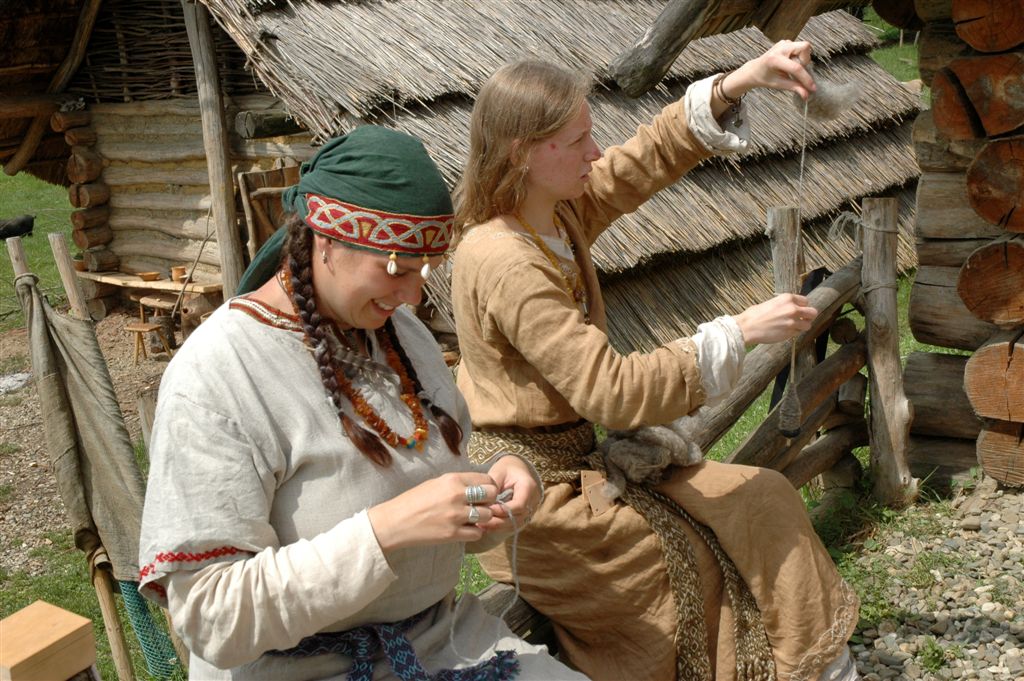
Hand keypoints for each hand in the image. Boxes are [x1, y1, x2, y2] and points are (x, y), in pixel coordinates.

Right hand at [367, 472, 500, 552]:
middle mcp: (457, 495)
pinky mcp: (453, 534)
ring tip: (473, 518)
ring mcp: (456, 516)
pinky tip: (466, 529)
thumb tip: (478, 486)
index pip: (486, 479)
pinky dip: (475, 532)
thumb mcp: (436, 483)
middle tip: (481, 505)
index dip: (489, 486)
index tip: (485, 492)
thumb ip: (458, 483)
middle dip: (490, 501)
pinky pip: (478, 533)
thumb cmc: (413, 501)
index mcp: (452, 480)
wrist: (395, 522)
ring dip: (483, 518)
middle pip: (492, 495)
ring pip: (487, 515)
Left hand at [480, 455, 540, 531]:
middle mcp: (533, 500)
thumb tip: (484, 504)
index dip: (503, 510)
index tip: (488, 510)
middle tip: (481, 522)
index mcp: (528, 486)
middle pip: (518, 517)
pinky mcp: (524, 515)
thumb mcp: (498, 473)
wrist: (516, 469)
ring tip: (481, 526)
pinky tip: (486, 526)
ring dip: (498, 527)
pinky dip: (500, 527)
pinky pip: (513, 525)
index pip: (519, 504)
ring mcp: (530, 509)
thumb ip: (492, 488)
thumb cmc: (506, 469)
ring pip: (515, 524)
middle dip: (499, 522)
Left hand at [722, 40, 815, 100]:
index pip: (796, 68)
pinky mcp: (786, 42)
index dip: (806, 79)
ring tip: (791, 68)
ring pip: (804, 47)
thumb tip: (807, 95)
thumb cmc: (765, 77)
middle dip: (806, 60)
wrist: (755, 70)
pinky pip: (800, 48)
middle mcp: (780, 48)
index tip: (812, 88)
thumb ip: (794, 88)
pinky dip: (799, 56)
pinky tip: (790, 63)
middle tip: (798, 71)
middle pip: (805, 47)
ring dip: (802, 59)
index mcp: (775, 59)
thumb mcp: (779, 84)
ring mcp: (783, 43)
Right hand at [733, 293, 816, 344]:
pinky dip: (795, 332)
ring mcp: (793, 322)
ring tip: (794, 327)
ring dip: (802, 326)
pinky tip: (786, 331)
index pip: (805, 301)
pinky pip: (799, 333)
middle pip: (812, 312)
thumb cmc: (754, 315)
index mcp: (787, 298)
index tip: (798, 309)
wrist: (747, 327)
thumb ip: (783, 305)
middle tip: (802, 319)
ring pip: (808, 325)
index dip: (802, 306)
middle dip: (808, 316)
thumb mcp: (770, 303)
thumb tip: (789, 308)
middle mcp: (793, 308)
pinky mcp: (790, 333)